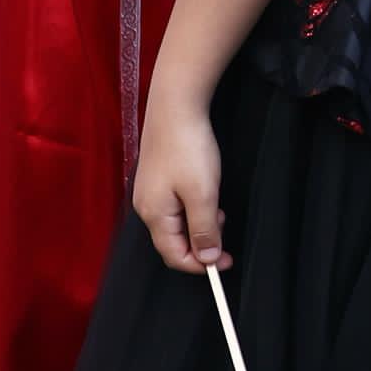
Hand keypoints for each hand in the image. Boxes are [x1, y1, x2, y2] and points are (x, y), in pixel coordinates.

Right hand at [132, 94, 227, 269]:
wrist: (176, 105)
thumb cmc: (188, 148)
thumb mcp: (202, 194)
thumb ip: (204, 229)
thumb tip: (206, 260)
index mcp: (154, 215)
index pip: (174, 256)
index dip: (200, 265)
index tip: (225, 261)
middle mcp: (146, 207)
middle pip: (173, 242)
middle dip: (200, 244)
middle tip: (225, 230)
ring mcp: (149, 191)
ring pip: (176, 224)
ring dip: (199, 225)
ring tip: (218, 209)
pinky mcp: (157, 178)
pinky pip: (174, 207)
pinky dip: (193, 209)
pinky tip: (205, 194)